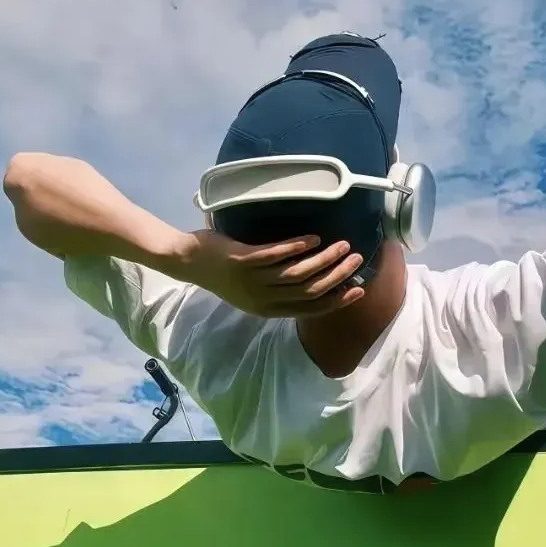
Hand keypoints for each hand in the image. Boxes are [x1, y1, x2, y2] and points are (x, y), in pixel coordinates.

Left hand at [169, 230, 364, 317]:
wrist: (187, 261)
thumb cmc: (223, 271)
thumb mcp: (252, 289)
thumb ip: (278, 287)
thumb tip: (313, 275)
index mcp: (267, 309)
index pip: (309, 309)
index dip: (336, 300)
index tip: (358, 290)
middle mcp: (261, 298)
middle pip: (308, 290)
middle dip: (337, 276)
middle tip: (356, 260)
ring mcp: (251, 280)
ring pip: (296, 273)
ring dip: (323, 259)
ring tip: (341, 244)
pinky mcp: (241, 260)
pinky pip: (274, 255)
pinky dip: (296, 246)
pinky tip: (312, 238)